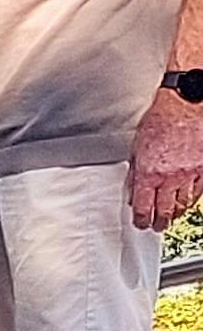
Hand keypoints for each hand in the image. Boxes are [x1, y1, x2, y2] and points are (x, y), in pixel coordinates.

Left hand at [136, 92, 202, 235]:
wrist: (187, 105)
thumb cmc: (161, 119)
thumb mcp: (138, 147)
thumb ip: (136, 172)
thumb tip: (134, 190)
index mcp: (149, 173)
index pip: (143, 207)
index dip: (141, 219)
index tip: (141, 224)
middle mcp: (170, 177)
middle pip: (164, 210)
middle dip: (159, 222)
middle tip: (156, 226)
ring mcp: (190, 174)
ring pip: (183, 203)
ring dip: (176, 213)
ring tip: (171, 217)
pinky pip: (199, 191)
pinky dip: (192, 199)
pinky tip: (187, 202)